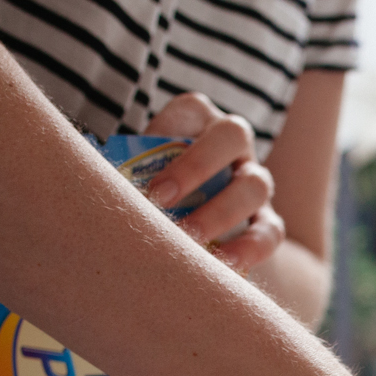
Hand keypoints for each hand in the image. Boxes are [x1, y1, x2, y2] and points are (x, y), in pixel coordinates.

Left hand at [142, 93, 284, 271]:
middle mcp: (234, 143)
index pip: (193, 110)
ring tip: (190, 242)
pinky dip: (248, 249)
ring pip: (255, 185)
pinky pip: (269, 232)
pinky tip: (220, 265)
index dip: (169, 135)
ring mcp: (255, 180)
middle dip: (197, 169)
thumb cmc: (151, 189)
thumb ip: (130, 172)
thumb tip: (106, 187)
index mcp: (198, 120)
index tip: (150, 185)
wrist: (181, 222)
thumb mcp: (139, 171)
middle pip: (233, 136)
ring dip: (221, 214)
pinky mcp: (268, 220)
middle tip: (162, 204)